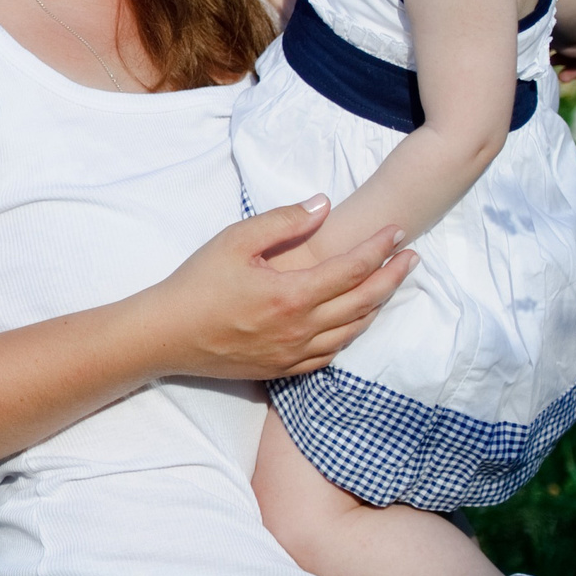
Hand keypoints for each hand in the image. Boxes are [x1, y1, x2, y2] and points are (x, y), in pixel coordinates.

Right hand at [145, 197, 413, 380]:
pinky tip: (353, 323)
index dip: (379, 249)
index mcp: (291, 294)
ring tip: (388, 286)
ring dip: (376, 307)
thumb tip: (323, 206)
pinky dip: (350, 336)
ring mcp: (293, 353)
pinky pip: (330, 355)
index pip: (352, 269)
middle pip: (363, 302)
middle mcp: (300, 328)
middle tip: (410, 257)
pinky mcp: (282, 369)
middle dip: (392, 277)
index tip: (397, 232)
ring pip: (352, 332)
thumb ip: (283, 221)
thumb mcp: (235, 240)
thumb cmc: (196, 283)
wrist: (165, 334)